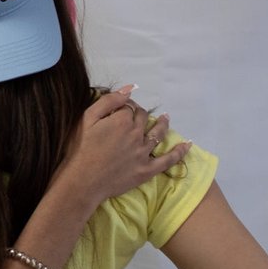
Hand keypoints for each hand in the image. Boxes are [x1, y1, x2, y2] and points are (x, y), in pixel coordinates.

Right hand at [59, 88, 190, 204]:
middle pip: (142, 117)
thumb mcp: (87, 118)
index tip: (118, 107)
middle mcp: (136, 133)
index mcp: (122, 120)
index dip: (123, 105)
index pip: (127, 106)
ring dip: (163, 124)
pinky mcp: (147, 170)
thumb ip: (109, 101)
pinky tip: (187, 144)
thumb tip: (129, 88)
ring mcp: (143, 152)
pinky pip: (168, 160)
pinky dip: (179, 152)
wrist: (82, 181)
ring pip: (158, 133)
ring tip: (165, 118)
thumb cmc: (80, 148)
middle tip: (133, 114)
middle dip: (138, 113)